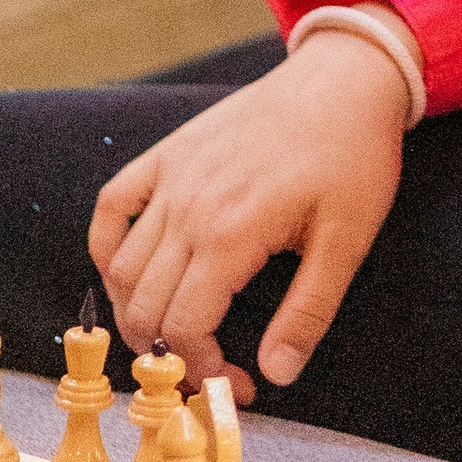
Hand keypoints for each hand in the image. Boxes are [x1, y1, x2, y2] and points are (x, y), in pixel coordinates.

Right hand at [88, 32, 407, 393]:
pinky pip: (112, 206)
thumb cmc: (353, 156)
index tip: (235, 383)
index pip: (184, 328)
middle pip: (144, 306)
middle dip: (167, 353)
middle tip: (207, 367)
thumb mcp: (348, 240)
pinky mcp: (168, 153)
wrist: (344, 78)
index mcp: (232, 232)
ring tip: (173, 334)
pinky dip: (107, 247)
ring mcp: (172, 175)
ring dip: (135, 312)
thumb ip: (308, 312)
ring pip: (121, 266)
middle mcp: (189, 205)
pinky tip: (129, 273)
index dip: (201, 370)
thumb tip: (276, 374)